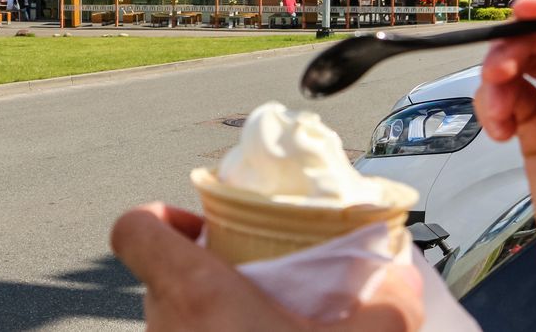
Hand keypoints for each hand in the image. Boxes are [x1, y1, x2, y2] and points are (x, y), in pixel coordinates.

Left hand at [110, 203, 422, 330]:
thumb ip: (386, 309)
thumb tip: (403, 283)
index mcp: (194, 293)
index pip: (132, 230)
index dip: (156, 216)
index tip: (203, 227)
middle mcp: (164, 328)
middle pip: (161, 278)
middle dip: (207, 276)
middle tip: (255, 286)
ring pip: (174, 324)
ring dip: (211, 322)